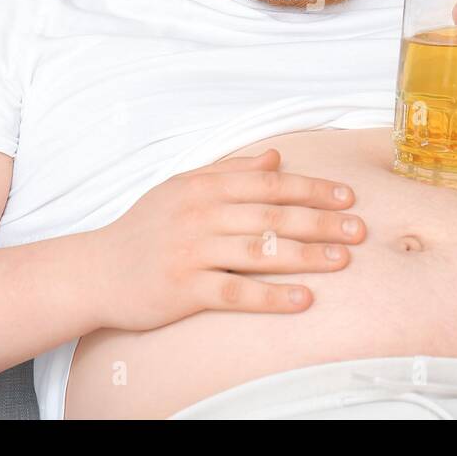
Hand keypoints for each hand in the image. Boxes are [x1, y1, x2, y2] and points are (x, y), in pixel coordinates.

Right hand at [88, 148, 365, 331]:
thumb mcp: (182, 188)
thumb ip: (229, 171)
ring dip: (307, 256)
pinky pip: (236, 291)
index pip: (268, 182)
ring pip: (260, 251)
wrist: (97, 271)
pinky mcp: (184, 289)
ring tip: (344, 260)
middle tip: (359, 230)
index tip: (347, 197)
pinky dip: (272, 295)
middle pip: (272, 215)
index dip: (311, 188)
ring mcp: (192, 252)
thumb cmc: (146, 228)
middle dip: (321, 221)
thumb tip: (275, 156)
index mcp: (203, 186)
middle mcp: (200, 215)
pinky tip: (303, 299)